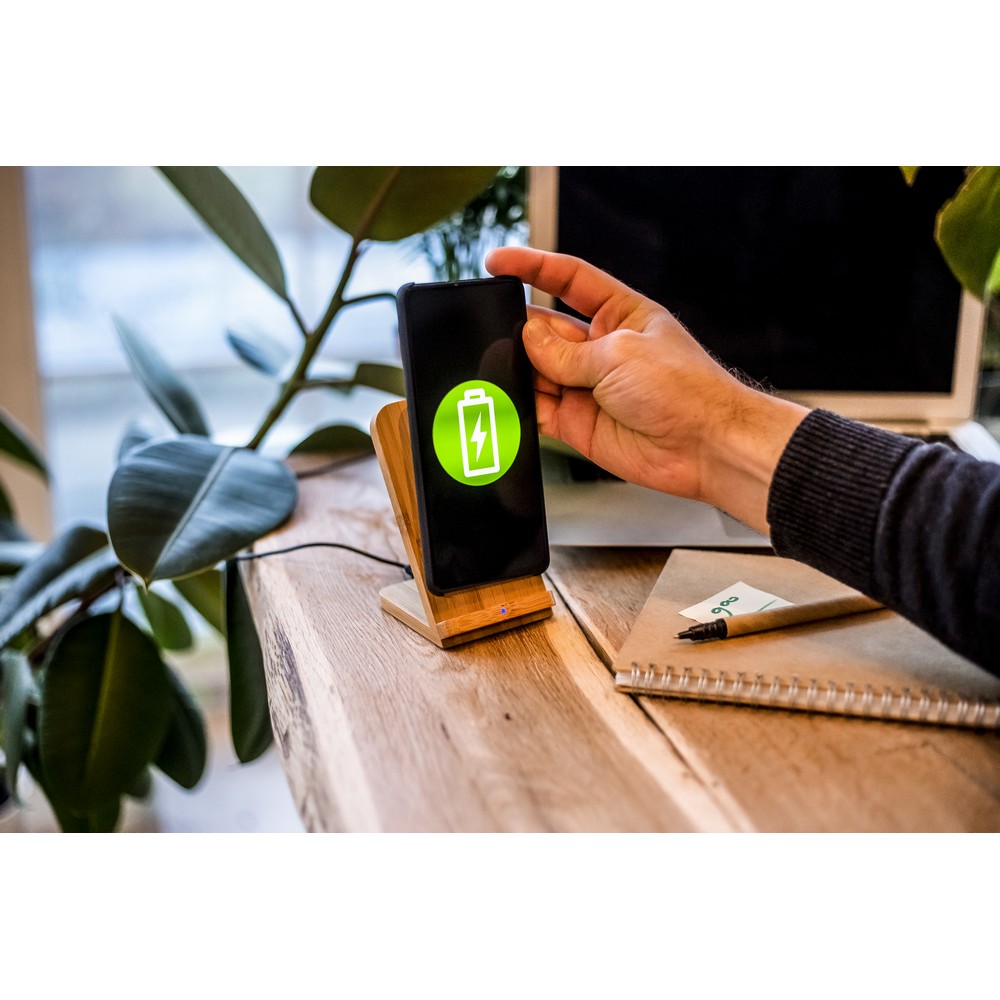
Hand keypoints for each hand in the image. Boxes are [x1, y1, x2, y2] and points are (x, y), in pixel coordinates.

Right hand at [484, 247, 808, 533]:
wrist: (705, 447)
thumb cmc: (685, 391)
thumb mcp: (619, 354)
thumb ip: (565, 352)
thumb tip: (526, 339)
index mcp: (620, 315)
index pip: (569, 280)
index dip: (533, 267)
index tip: (498, 262)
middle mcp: (601, 349)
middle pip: (546, 329)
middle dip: (521, 329)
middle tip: (498, 331)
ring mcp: (588, 387)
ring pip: (537, 370)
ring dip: (519, 369)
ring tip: (507, 368)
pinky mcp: (578, 424)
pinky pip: (538, 410)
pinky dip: (520, 405)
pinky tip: (511, 398)